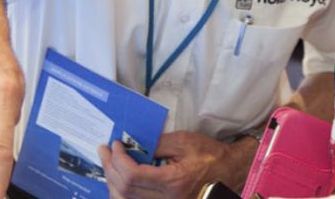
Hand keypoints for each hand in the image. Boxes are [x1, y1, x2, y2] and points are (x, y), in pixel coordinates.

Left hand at [99, 131, 258, 198]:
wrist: (230, 172)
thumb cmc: (210, 155)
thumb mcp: (184, 141)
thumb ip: (156, 143)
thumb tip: (132, 144)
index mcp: (174, 182)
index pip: (132, 176)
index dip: (118, 159)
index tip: (115, 144)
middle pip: (124, 190)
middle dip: (110, 168)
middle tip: (105, 150)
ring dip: (112, 181)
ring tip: (109, 163)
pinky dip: (122, 192)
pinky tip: (118, 178)